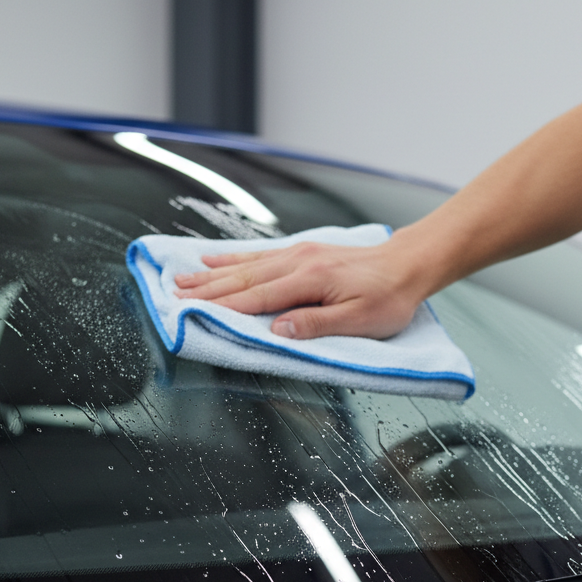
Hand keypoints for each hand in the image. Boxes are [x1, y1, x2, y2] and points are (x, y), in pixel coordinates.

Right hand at [173, 239, 426, 339]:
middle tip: (174, 298)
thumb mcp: (361, 320)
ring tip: (181, 280)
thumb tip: (279, 329)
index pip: (258, 299)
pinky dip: (231, 259)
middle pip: (243, 280)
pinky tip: (212, 259)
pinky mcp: (301, 252)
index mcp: (310, 281)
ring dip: (211, 274)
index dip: (224, 308)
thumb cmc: (389, 298)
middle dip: (206, 290)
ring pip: (245, 266)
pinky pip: (258, 256)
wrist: (407, 264)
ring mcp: (298, 254)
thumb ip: (318, 325)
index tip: (193, 313)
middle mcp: (298, 262)